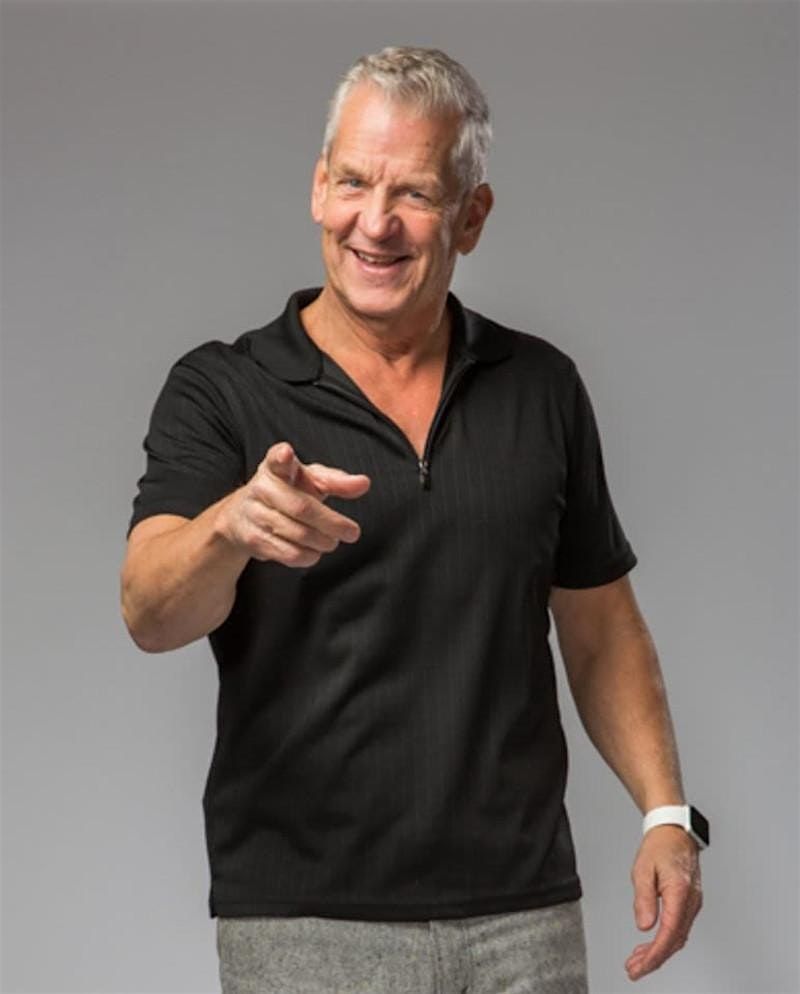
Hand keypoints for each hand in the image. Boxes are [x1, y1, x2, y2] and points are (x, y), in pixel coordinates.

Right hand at [219, 441, 370, 566]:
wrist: (246, 515)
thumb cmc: (288, 492)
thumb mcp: (310, 481)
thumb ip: (337, 481)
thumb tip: (364, 483)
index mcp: (275, 468)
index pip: (275, 459)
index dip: (281, 456)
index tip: (286, 453)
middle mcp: (260, 487)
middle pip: (302, 507)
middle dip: (332, 523)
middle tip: (352, 532)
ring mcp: (253, 514)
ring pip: (298, 534)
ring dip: (323, 542)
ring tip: (332, 541)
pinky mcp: (252, 539)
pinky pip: (288, 553)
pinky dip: (309, 556)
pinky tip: (314, 551)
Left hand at [625, 825, 702, 980]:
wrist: (675, 832)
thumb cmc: (659, 846)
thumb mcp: (643, 869)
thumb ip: (644, 898)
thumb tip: (644, 926)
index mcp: (680, 893)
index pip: (669, 933)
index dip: (655, 954)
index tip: (640, 966)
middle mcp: (691, 901)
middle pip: (675, 941)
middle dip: (654, 960)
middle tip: (634, 970)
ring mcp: (692, 903)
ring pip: (678, 937)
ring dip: (659, 952)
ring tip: (637, 961)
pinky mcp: (689, 903)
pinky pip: (679, 927)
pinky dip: (665, 941)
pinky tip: (650, 945)